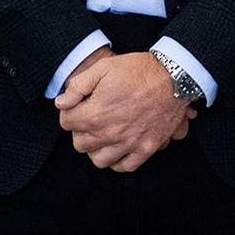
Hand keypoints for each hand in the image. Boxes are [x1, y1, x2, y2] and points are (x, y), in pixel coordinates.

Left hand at [54, 51, 190, 171]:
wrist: (173, 77)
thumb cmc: (137, 70)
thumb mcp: (102, 68)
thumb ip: (77, 86)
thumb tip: (61, 102)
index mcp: (95, 114)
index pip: (66, 123)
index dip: (69, 112)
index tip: (77, 106)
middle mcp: (109, 134)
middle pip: (80, 144)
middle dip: (80, 131)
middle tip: (89, 118)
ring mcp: (128, 144)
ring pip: (99, 160)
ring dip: (96, 148)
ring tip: (102, 135)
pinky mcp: (146, 148)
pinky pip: (125, 166)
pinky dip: (118, 161)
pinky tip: (117, 148)